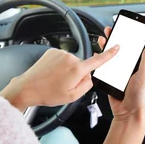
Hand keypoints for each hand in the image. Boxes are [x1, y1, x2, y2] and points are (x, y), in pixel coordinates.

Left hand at [0, 44, 118, 110]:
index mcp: (77, 70)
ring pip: (72, 63)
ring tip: (55, 81)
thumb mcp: (72, 97)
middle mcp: (70, 58)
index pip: (98, 60)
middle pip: (82, 66)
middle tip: (64, 85)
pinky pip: (62, 59)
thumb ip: (87, 86)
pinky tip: (51, 74)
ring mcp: (60, 53)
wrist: (27, 88)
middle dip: (77, 75)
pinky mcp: (52, 51)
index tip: (117, 47)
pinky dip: (59, 66)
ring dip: (67, 71)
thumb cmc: (48, 94)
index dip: (109, 53)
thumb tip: (90, 77)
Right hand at [98, 27, 144, 123]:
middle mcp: (129, 69)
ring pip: (112, 58)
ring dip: (107, 49)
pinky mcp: (110, 80)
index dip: (130, 38)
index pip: (135, 48)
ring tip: (102, 40)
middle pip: (121, 51)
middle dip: (115, 40)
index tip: (125, 28)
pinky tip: (98, 56)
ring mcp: (119, 74)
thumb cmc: (140, 97)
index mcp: (140, 66)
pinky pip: (104, 69)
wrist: (128, 113)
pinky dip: (100, 62)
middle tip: (110, 31)